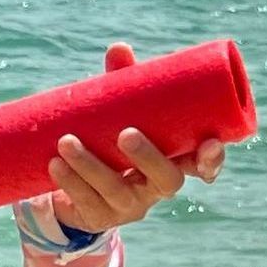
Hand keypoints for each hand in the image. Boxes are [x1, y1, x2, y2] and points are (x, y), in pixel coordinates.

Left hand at [47, 42, 226, 233]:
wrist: (76, 185)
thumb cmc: (110, 138)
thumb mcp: (120, 111)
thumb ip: (124, 82)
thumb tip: (119, 48)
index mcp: (174, 161)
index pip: (204, 164)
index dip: (211, 159)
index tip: (209, 144)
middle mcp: (157, 187)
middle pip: (167, 180)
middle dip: (147, 157)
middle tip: (126, 134)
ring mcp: (130, 206)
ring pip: (117, 191)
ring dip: (92, 167)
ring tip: (67, 141)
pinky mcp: (100, 217)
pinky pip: (87, 203)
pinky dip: (70, 182)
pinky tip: (54, 164)